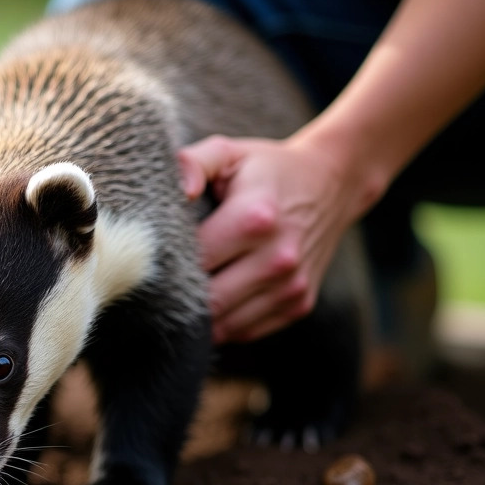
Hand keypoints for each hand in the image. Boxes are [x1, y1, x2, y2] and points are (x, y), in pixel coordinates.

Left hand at [177, 134, 366, 343]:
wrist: (332, 183)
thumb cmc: (266, 169)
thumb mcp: (228, 153)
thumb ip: (192, 163)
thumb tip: (179, 192)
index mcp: (255, 218)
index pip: (192, 261)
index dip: (165, 264)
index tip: (152, 257)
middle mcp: (278, 258)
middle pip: (206, 301)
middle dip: (178, 295)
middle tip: (161, 282)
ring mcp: (291, 286)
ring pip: (223, 326)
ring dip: (199, 315)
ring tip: (186, 291)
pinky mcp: (298, 305)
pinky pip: (244, 331)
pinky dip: (224, 322)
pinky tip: (216, 298)